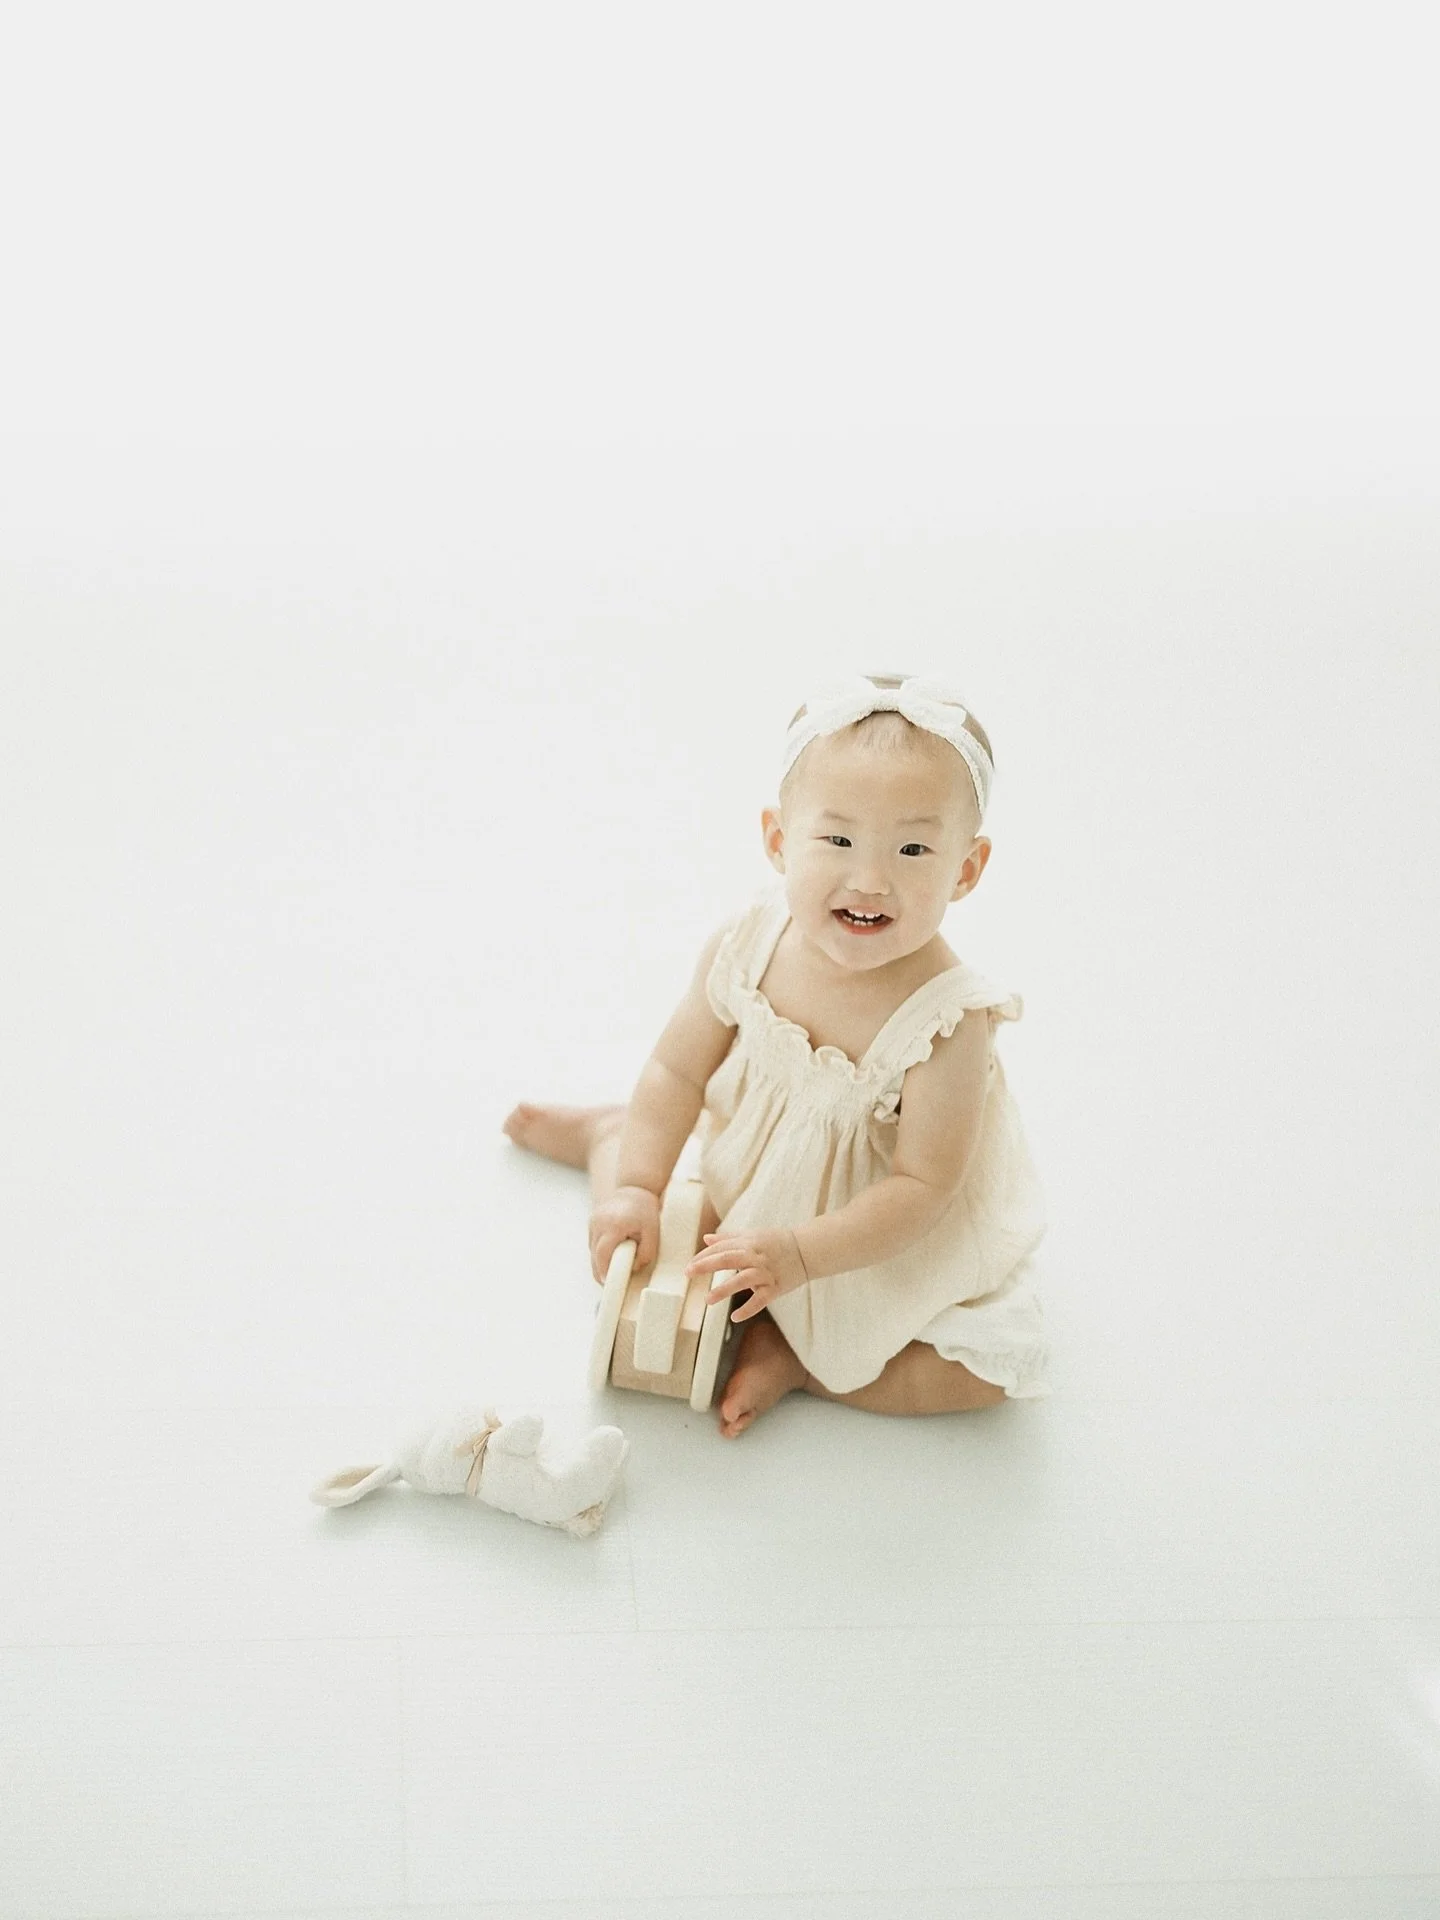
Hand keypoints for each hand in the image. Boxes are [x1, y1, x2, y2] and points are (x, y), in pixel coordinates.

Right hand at [590, 1186, 660, 1285]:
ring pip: (592, 1251)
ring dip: (601, 1262)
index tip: (609, 1285)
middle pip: (594, 1256)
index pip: (603, 1255)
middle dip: (601, 1272)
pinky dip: (600, 1252)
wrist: (636, 1187)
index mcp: (614, 1225)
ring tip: (614, 1269)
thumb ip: (646, 1253)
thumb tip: (633, 1269)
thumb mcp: (653, 1233)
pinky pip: (593, 1243)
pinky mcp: (591, 1222)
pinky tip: (611, 1256)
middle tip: (611, 1284)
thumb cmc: (646, 1210)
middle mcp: (599, 1223)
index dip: (604, 1272)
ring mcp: (593, 1222)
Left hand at [683, 1226, 808, 1322]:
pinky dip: (748, 1309)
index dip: (704, 1256)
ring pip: (742, 1281)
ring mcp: (766, 1273)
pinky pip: (760, 1300)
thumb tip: (705, 1238)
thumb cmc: (777, 1242)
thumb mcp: (752, 1235)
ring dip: (724, 1290)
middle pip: (727, 1259)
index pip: (721, 1248)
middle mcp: (756, 1257)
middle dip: (706, 1265)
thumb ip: (728, 1238)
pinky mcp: (776, 1287)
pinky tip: (734, 1317)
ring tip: (707, 1301)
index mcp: (748, 1243)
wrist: (807, 1249)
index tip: (689, 1266)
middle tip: (688, 1273)